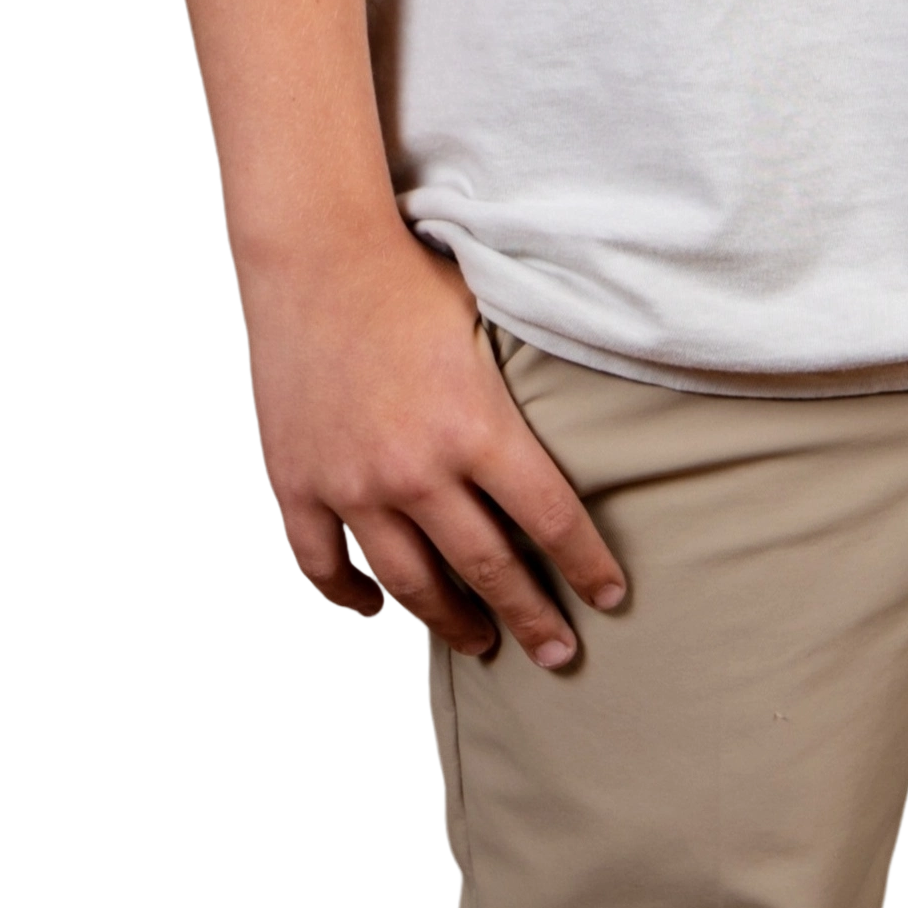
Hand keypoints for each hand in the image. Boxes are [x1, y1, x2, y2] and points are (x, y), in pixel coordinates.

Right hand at [241, 219, 630, 669]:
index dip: (585, 565)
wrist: (316, 251)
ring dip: (451, 622)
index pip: (549, 518)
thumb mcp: (491, 321)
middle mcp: (416, 469)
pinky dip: (354, 600)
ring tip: (480, 642)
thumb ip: (532, 376)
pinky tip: (380, 610)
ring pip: (410, 585)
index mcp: (475, 426)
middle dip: (531, 618)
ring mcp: (352, 485)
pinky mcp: (298, 485)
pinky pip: (325, 569)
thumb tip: (595, 403)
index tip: (609, 598)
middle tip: (559, 655)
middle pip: (487, 568)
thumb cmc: (411, 276)